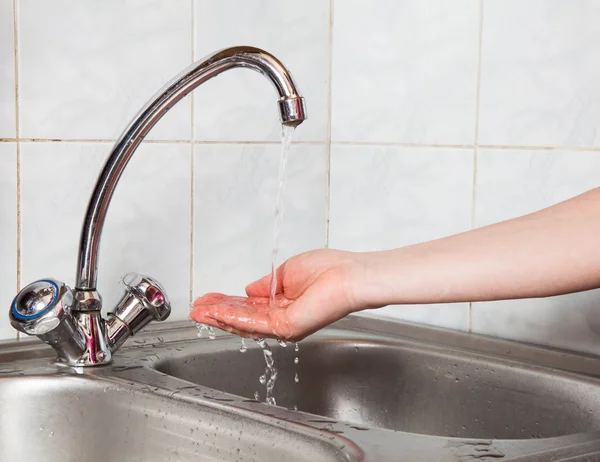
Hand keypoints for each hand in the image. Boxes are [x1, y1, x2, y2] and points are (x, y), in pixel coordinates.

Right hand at [190, 249, 362, 340]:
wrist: (349, 275)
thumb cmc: (330, 270)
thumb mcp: (287, 273)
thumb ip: (266, 285)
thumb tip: (249, 290)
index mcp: (283, 305)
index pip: (249, 307)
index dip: (227, 303)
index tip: (208, 298)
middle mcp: (282, 319)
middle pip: (242, 319)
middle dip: (217, 313)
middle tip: (196, 309)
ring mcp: (283, 325)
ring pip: (244, 323)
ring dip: (219, 316)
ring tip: (199, 311)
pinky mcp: (286, 326)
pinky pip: (254, 322)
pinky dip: (233, 316)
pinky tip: (216, 310)